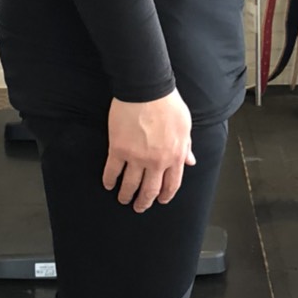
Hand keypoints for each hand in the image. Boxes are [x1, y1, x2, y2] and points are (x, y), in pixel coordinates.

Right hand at [103, 90, 195, 210]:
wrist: (147, 90)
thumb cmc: (168, 103)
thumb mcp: (185, 125)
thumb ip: (186, 146)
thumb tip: (190, 161)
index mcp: (175, 156)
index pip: (172, 184)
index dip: (165, 195)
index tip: (161, 200)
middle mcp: (157, 162)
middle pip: (150, 190)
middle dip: (144, 202)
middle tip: (139, 207)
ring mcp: (136, 157)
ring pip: (130, 185)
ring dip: (126, 195)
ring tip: (123, 199)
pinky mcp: (118, 149)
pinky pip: (112, 171)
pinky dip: (109, 180)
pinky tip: (108, 184)